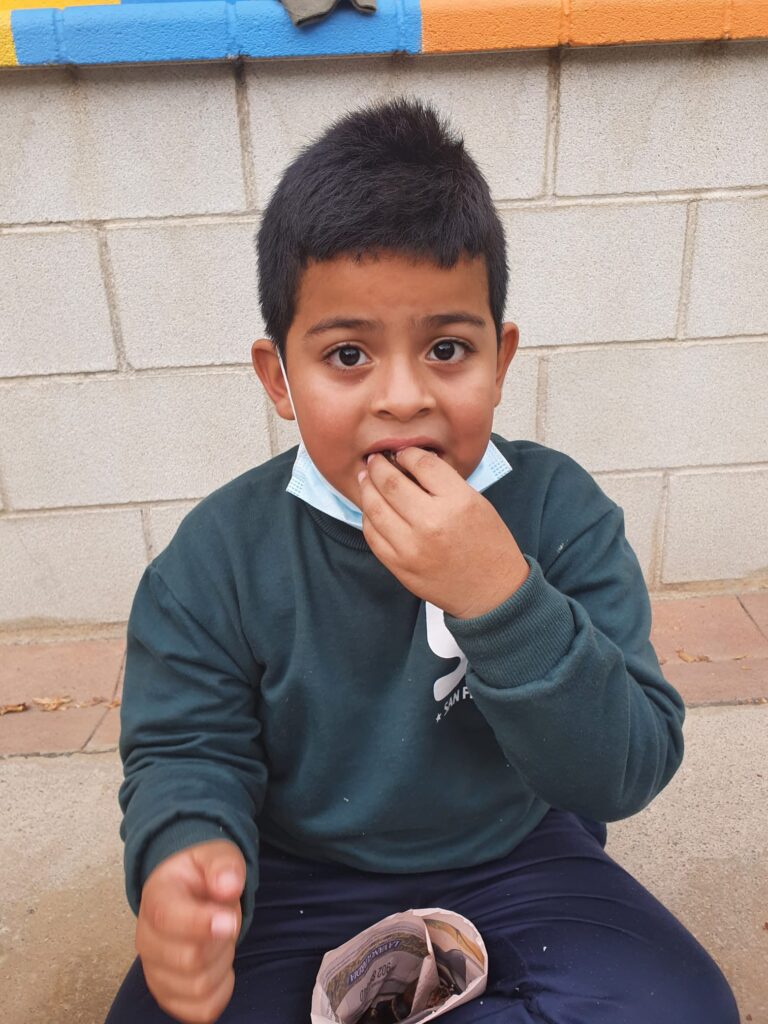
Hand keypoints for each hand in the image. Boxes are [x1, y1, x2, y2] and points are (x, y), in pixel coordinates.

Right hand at [136, 839, 244, 1023]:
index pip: (168, 919)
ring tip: (220, 939)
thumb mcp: (215, 855)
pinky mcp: (167, 995)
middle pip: (190, 959)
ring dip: (222, 963)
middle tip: (226, 920)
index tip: (229, 921)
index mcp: (156, 898)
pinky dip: (221, 991)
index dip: (202, 924)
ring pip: (199, 987)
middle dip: (222, 940)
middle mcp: (146, 939)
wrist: (187, 891)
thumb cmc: (201, 875)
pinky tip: (220, 965)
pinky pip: (202, 1010)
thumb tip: (228, 885)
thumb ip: (223, 866)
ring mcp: (154, 971)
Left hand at [358, 447, 528, 618]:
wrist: (493, 593)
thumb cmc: (489, 546)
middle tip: (374, 460)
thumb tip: (411, 464)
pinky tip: (371, 509)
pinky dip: (368, 518)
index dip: (407, 453)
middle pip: (391, 483)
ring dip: (367, 489)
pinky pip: (372, 535)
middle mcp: (432, 523)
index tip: (402, 452)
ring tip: (366, 479)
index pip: (422, 464)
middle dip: (378, 467)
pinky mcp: (399, 566)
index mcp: (458, 502)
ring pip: (375, 508)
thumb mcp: (478, 503)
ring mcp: (411, 547)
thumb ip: (445, 483)